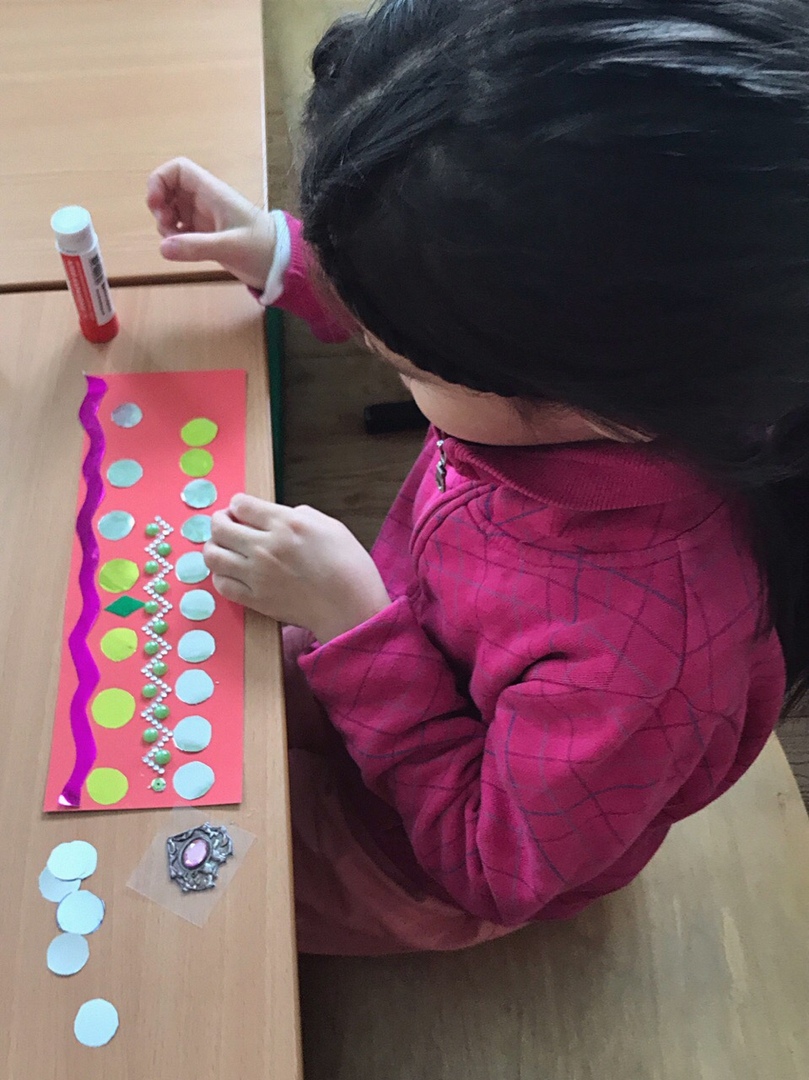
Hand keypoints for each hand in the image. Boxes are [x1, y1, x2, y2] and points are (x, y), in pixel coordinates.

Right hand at [146, 157, 275, 290]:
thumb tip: (162, 247)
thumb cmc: (261, 249)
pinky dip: (175, 238)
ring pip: (172, 210)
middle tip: (167, 227)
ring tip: (177, 244)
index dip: (160, 180)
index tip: (156, 205)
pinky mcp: (206, 236)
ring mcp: (205, 218)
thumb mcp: (230, 247)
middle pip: (169, 189)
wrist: (282, 264)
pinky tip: (183, 251)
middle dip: (160, 206)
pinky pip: (181, 230)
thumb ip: (197, 247)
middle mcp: (205, 201)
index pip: (178, 169)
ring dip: (166, 225)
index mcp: (212, 192)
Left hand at [204, 494, 391, 642]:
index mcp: (285, 524)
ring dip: (213, 547)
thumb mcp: (329, 525)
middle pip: (220, 527)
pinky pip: (222, 584)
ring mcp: (257, 575)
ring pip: (213, 556)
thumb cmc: (348, 567)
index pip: (241, 505)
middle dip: (220, 521)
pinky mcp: (255, 599)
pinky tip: (230, 572)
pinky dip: (220, 575)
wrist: (350, 607)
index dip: (238, 504)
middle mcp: (266, 547)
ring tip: (222, 548)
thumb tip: (276, 517)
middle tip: (226, 524)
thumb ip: (298, 514)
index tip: (241, 509)